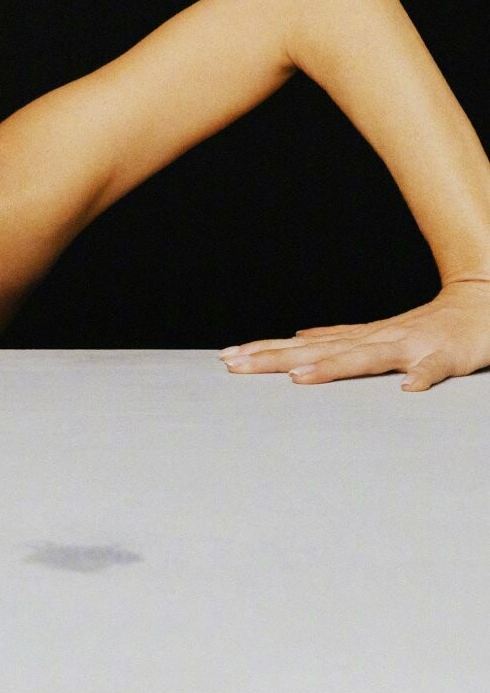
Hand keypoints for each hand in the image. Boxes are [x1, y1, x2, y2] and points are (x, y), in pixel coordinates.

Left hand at [219, 279, 489, 391]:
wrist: (480, 303)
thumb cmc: (427, 325)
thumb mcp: (377, 332)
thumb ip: (339, 339)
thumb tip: (298, 337)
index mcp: (359, 338)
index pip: (303, 346)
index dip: (265, 351)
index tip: (228, 358)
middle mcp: (376, 339)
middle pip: (318, 351)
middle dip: (276, 359)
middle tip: (236, 365)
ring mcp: (409, 347)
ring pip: (365, 358)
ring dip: (333, 368)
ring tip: (299, 378)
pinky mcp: (443, 357)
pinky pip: (432, 369)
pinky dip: (421, 377)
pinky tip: (408, 389)